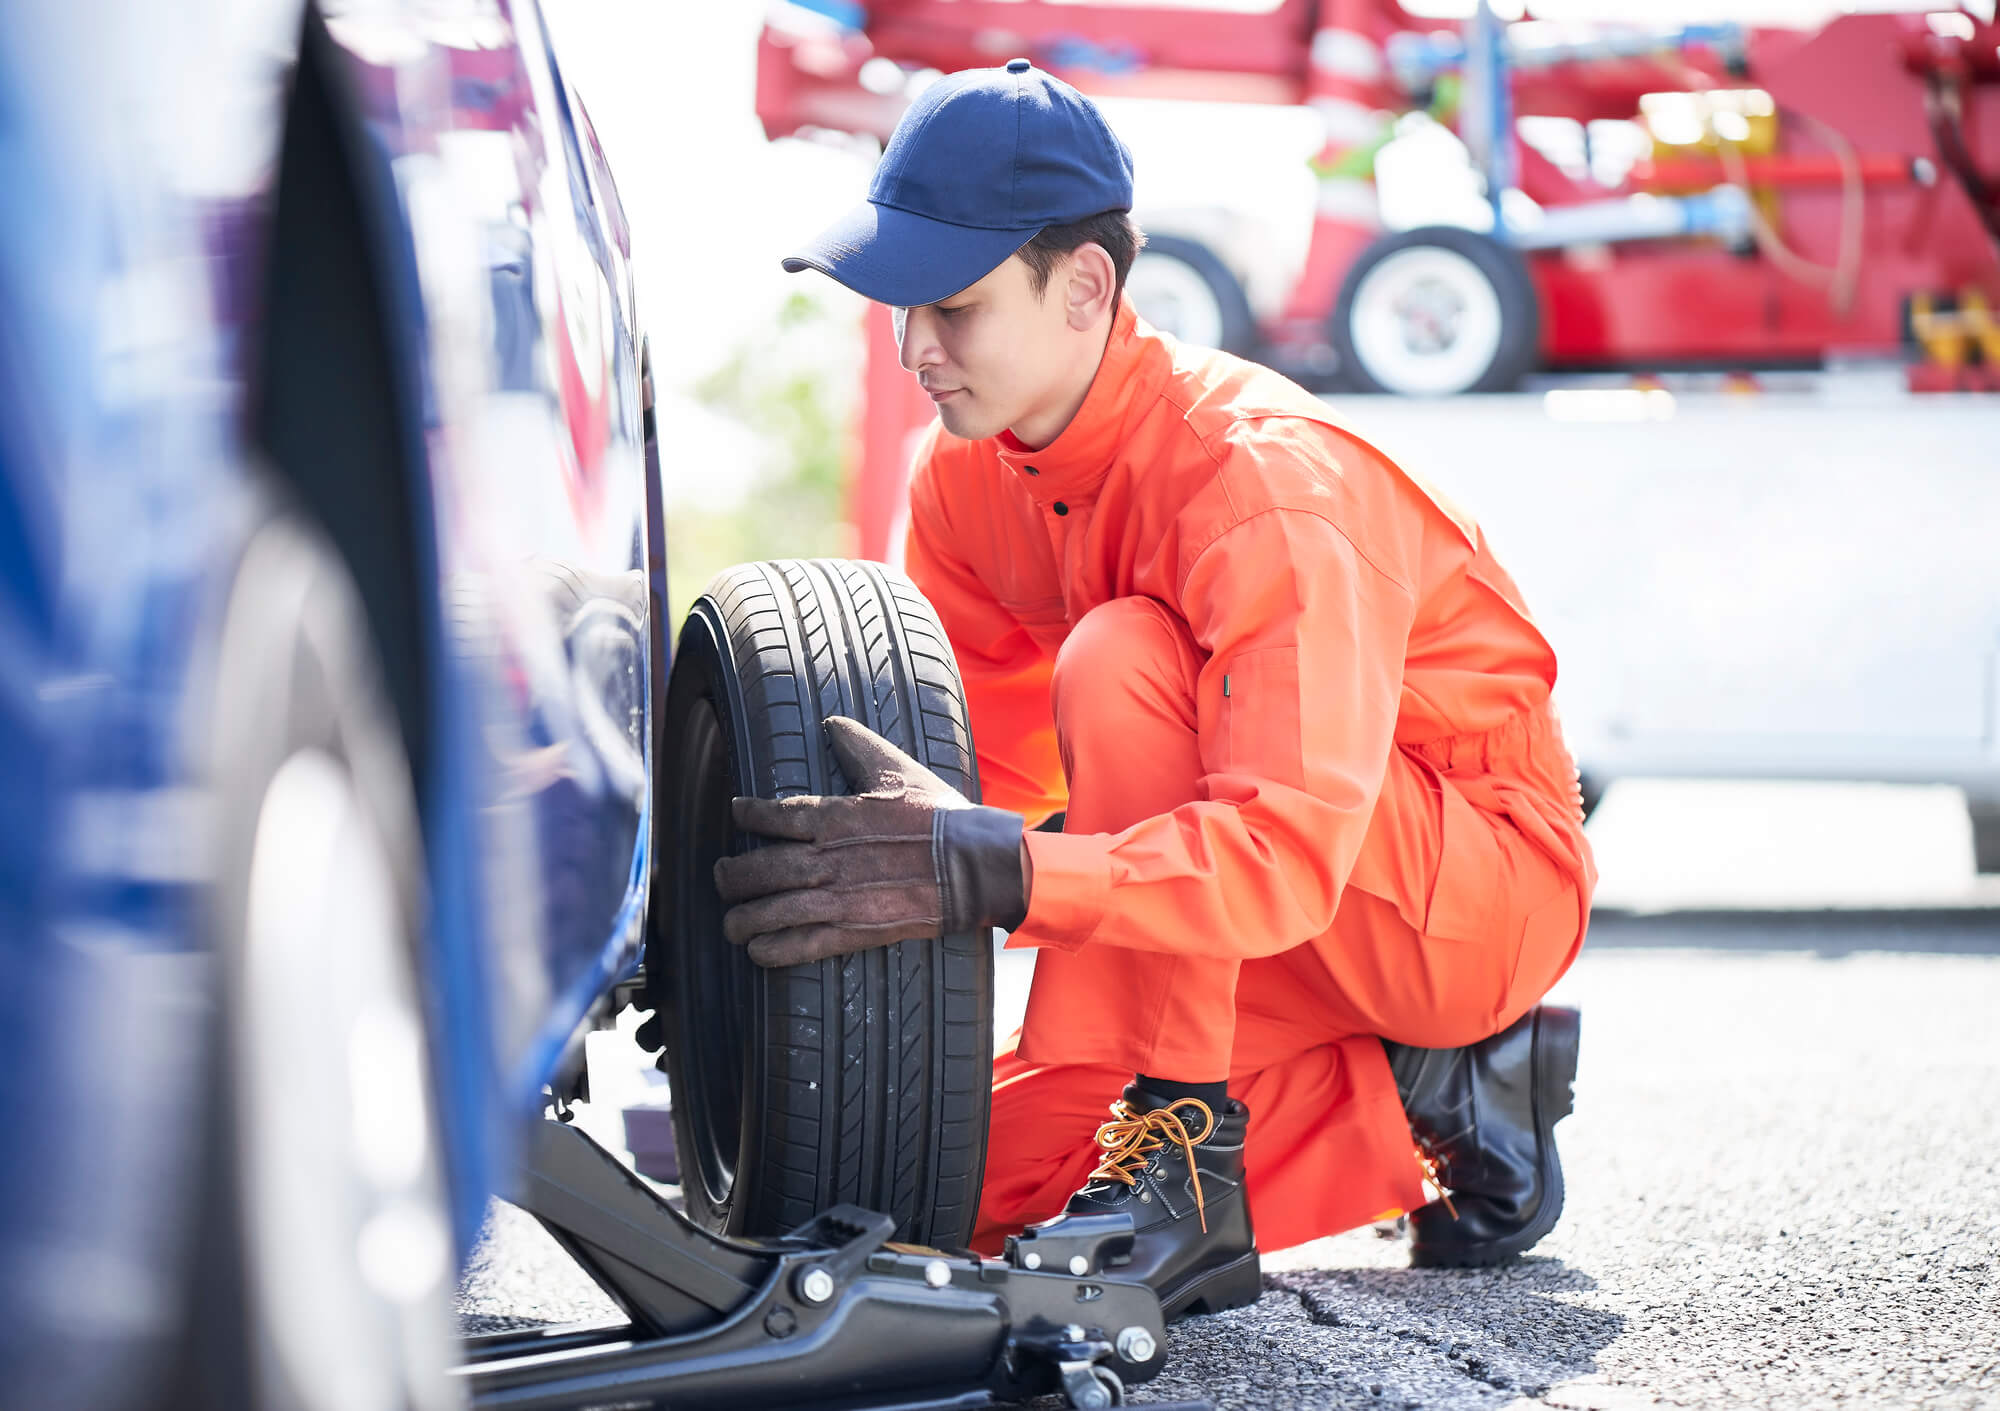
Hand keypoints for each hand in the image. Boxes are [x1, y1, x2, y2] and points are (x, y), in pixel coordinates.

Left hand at [714, 716, 1027, 966]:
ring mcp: (837, 897)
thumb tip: (833, 724)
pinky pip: (800, 944)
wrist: (972, 864)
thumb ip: (859, 748)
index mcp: (835, 817)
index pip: (773, 815)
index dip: (747, 814)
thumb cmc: (938, 817)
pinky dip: (773, 949)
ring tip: (732, 924)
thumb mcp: (897, 771)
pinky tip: (758, 952)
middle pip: (759, 869)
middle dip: (731, 878)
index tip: (737, 814)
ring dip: (743, 920)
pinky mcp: (853, 930)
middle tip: (722, 879)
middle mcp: (826, 858)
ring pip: (771, 910)